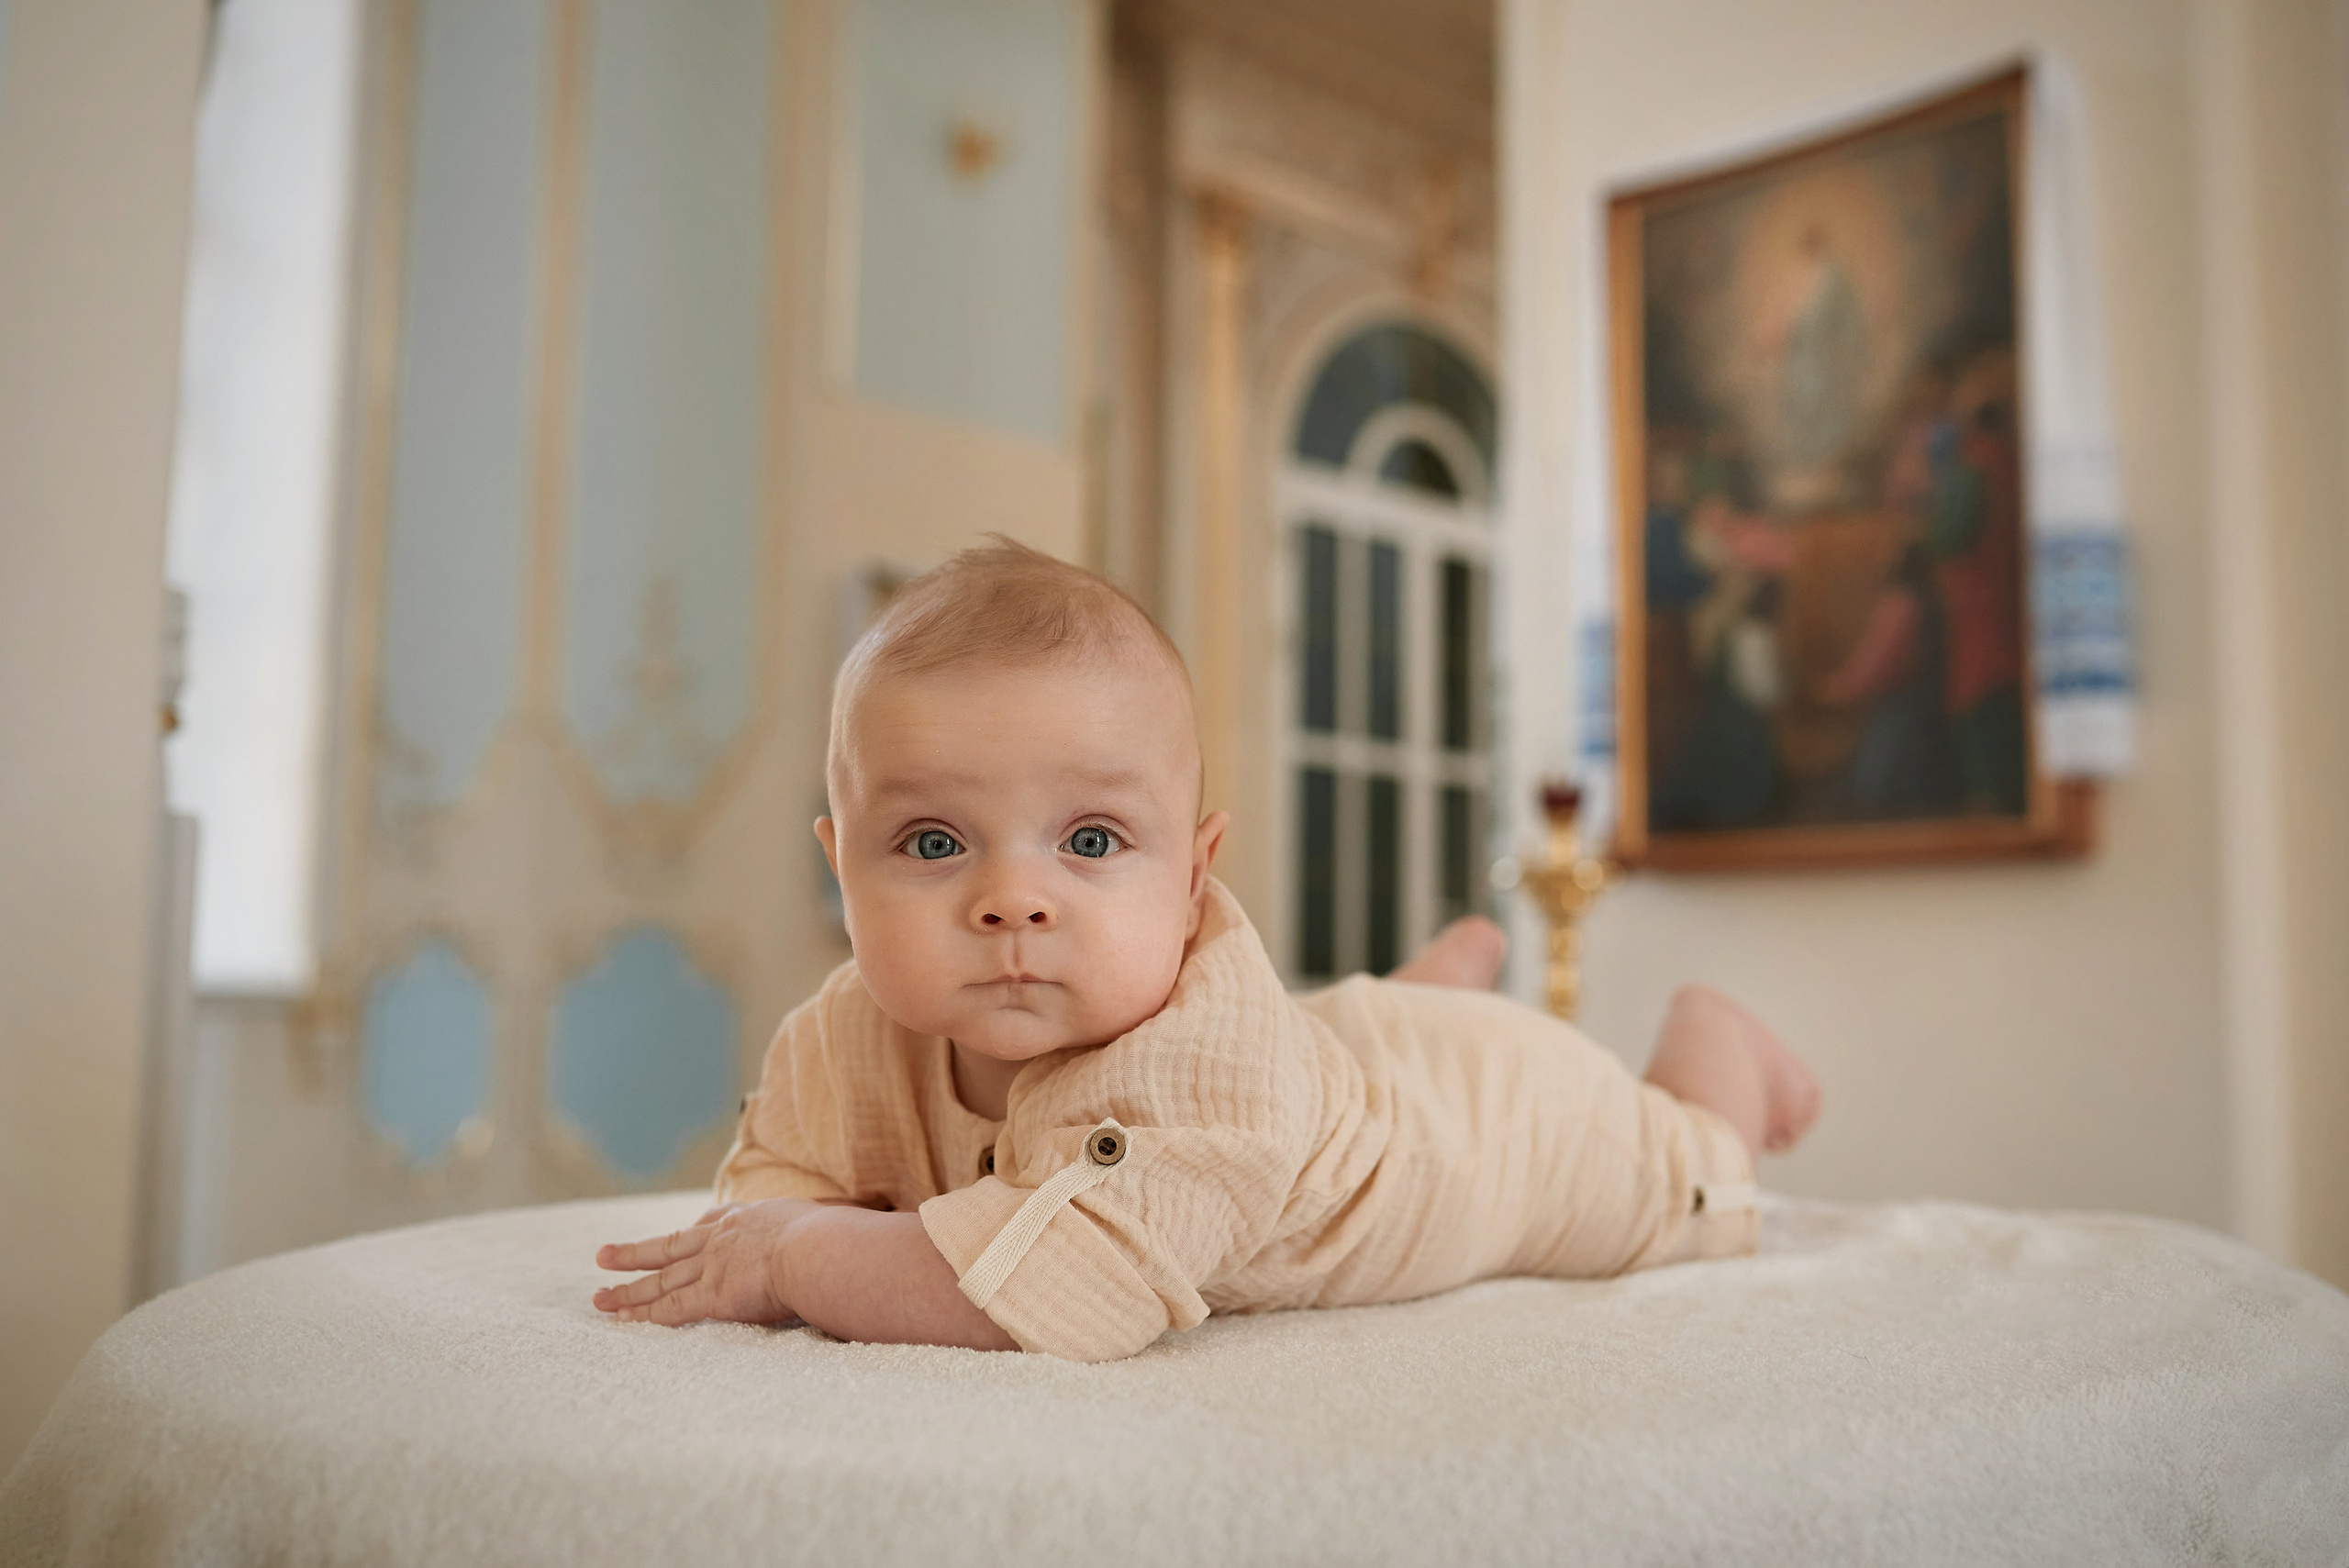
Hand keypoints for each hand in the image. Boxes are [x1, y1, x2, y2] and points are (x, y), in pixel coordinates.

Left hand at [592, 1197, 831, 1326]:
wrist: (821, 1250)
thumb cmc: (839, 1239)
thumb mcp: (836, 1220)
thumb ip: (841, 1225)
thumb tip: (873, 1220)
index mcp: (755, 1218)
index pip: (715, 1221)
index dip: (696, 1230)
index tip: (684, 1232)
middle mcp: (725, 1238)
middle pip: (672, 1247)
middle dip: (637, 1253)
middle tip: (604, 1256)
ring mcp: (714, 1265)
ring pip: (662, 1280)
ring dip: (628, 1289)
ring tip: (599, 1296)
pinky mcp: (711, 1296)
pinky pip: (669, 1309)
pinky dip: (642, 1314)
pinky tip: (621, 1320)